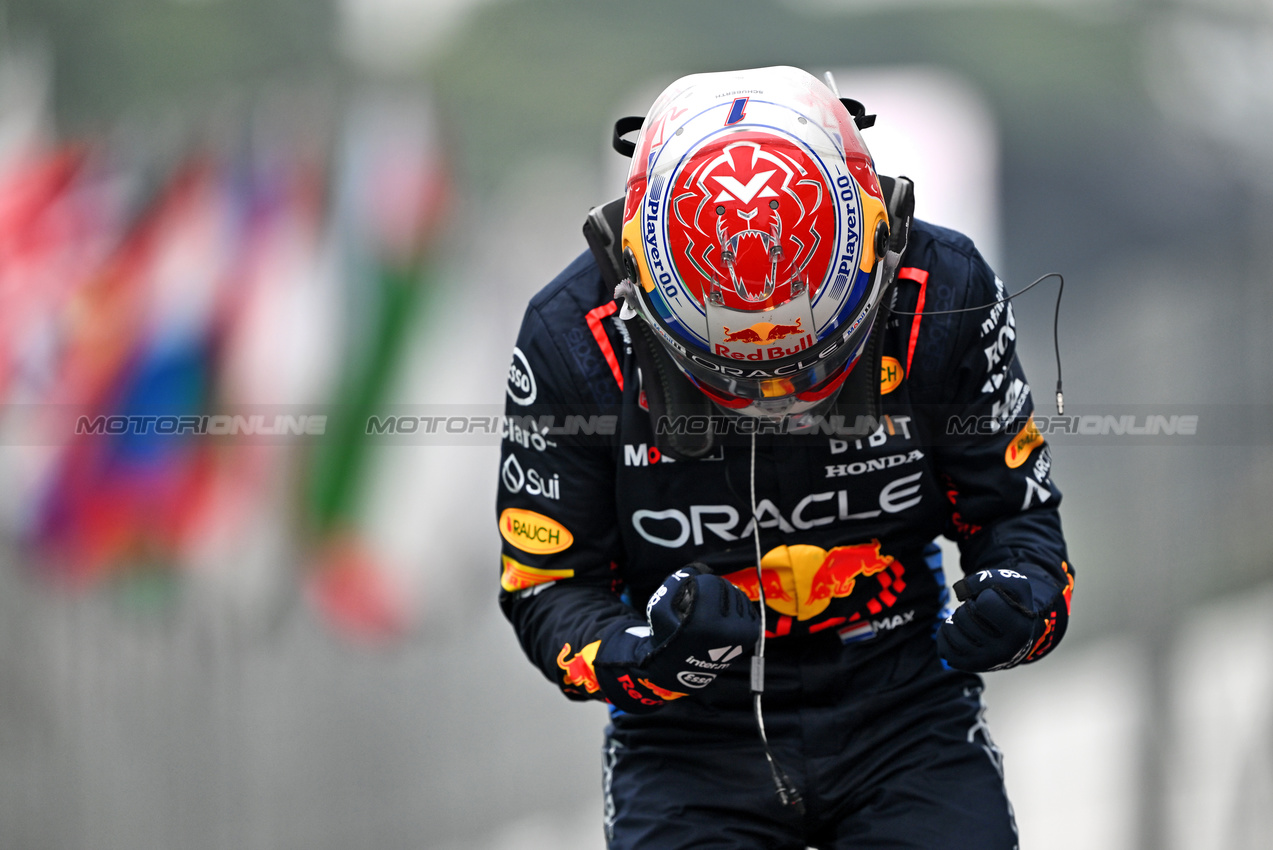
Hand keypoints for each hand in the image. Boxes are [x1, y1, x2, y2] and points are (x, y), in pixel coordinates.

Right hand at [595, 565, 758, 711]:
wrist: (680, 669)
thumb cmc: (668, 636)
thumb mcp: (659, 606)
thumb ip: (676, 581)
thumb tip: (700, 569)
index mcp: (707, 622)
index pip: (711, 584)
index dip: (697, 583)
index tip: (689, 592)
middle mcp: (729, 629)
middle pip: (726, 588)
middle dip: (711, 589)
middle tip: (699, 601)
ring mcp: (743, 634)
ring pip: (738, 595)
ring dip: (724, 596)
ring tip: (710, 609)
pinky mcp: (751, 636)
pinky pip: (747, 607)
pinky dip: (736, 606)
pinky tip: (724, 613)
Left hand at [937, 567, 1041, 671]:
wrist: (1015, 637)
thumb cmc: (1011, 606)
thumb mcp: (1011, 585)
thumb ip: (988, 578)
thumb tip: (961, 591)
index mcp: (1019, 629)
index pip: (986, 602)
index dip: (986, 596)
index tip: (994, 602)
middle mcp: (1003, 651)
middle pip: (965, 615)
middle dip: (969, 607)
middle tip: (980, 612)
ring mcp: (984, 662)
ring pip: (951, 629)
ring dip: (955, 618)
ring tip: (970, 620)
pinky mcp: (968, 666)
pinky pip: (943, 645)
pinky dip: (945, 631)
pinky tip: (957, 629)